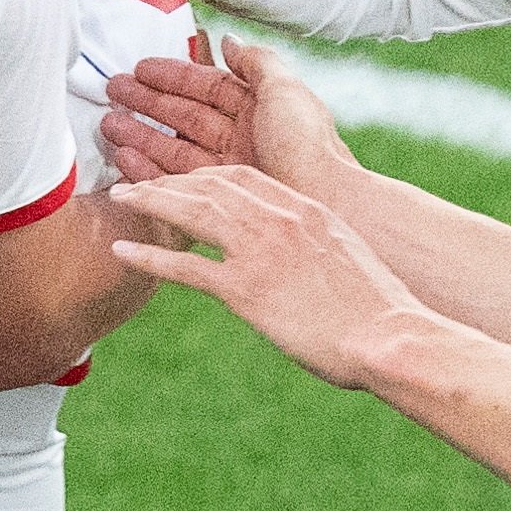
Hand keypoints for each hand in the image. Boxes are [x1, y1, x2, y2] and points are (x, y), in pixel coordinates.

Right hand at [101, 37, 354, 192]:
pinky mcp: (219, 199)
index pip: (208, 86)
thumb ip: (256, 62)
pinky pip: (174, 180)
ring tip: (108, 123)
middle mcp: (243, 138)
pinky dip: (147, 167)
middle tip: (113, 91)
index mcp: (260, 109)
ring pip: (175, 147)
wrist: (321, 201)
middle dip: (149, 102)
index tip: (142, 67)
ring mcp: (230, 170)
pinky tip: (123, 155)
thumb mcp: (286, 90)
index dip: (175, 75)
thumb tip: (229, 39)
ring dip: (141, 134)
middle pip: (186, 115)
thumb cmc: (309, 146)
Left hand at [105, 166, 428, 389]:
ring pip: (192, 211)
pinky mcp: (247, 289)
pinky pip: (186, 267)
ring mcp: (261, 251)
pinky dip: (149, 257)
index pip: (245, 175)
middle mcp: (280, 218)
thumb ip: (320, 249)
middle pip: (211, 184)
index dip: (206, 174)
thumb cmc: (379, 310)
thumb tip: (310, 262)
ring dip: (151, 203)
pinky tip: (122, 253)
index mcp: (307, 208)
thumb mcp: (349, 260)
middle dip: (170, 180)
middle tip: (138, 184)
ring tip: (120, 202)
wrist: (390, 336)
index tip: (184, 179)